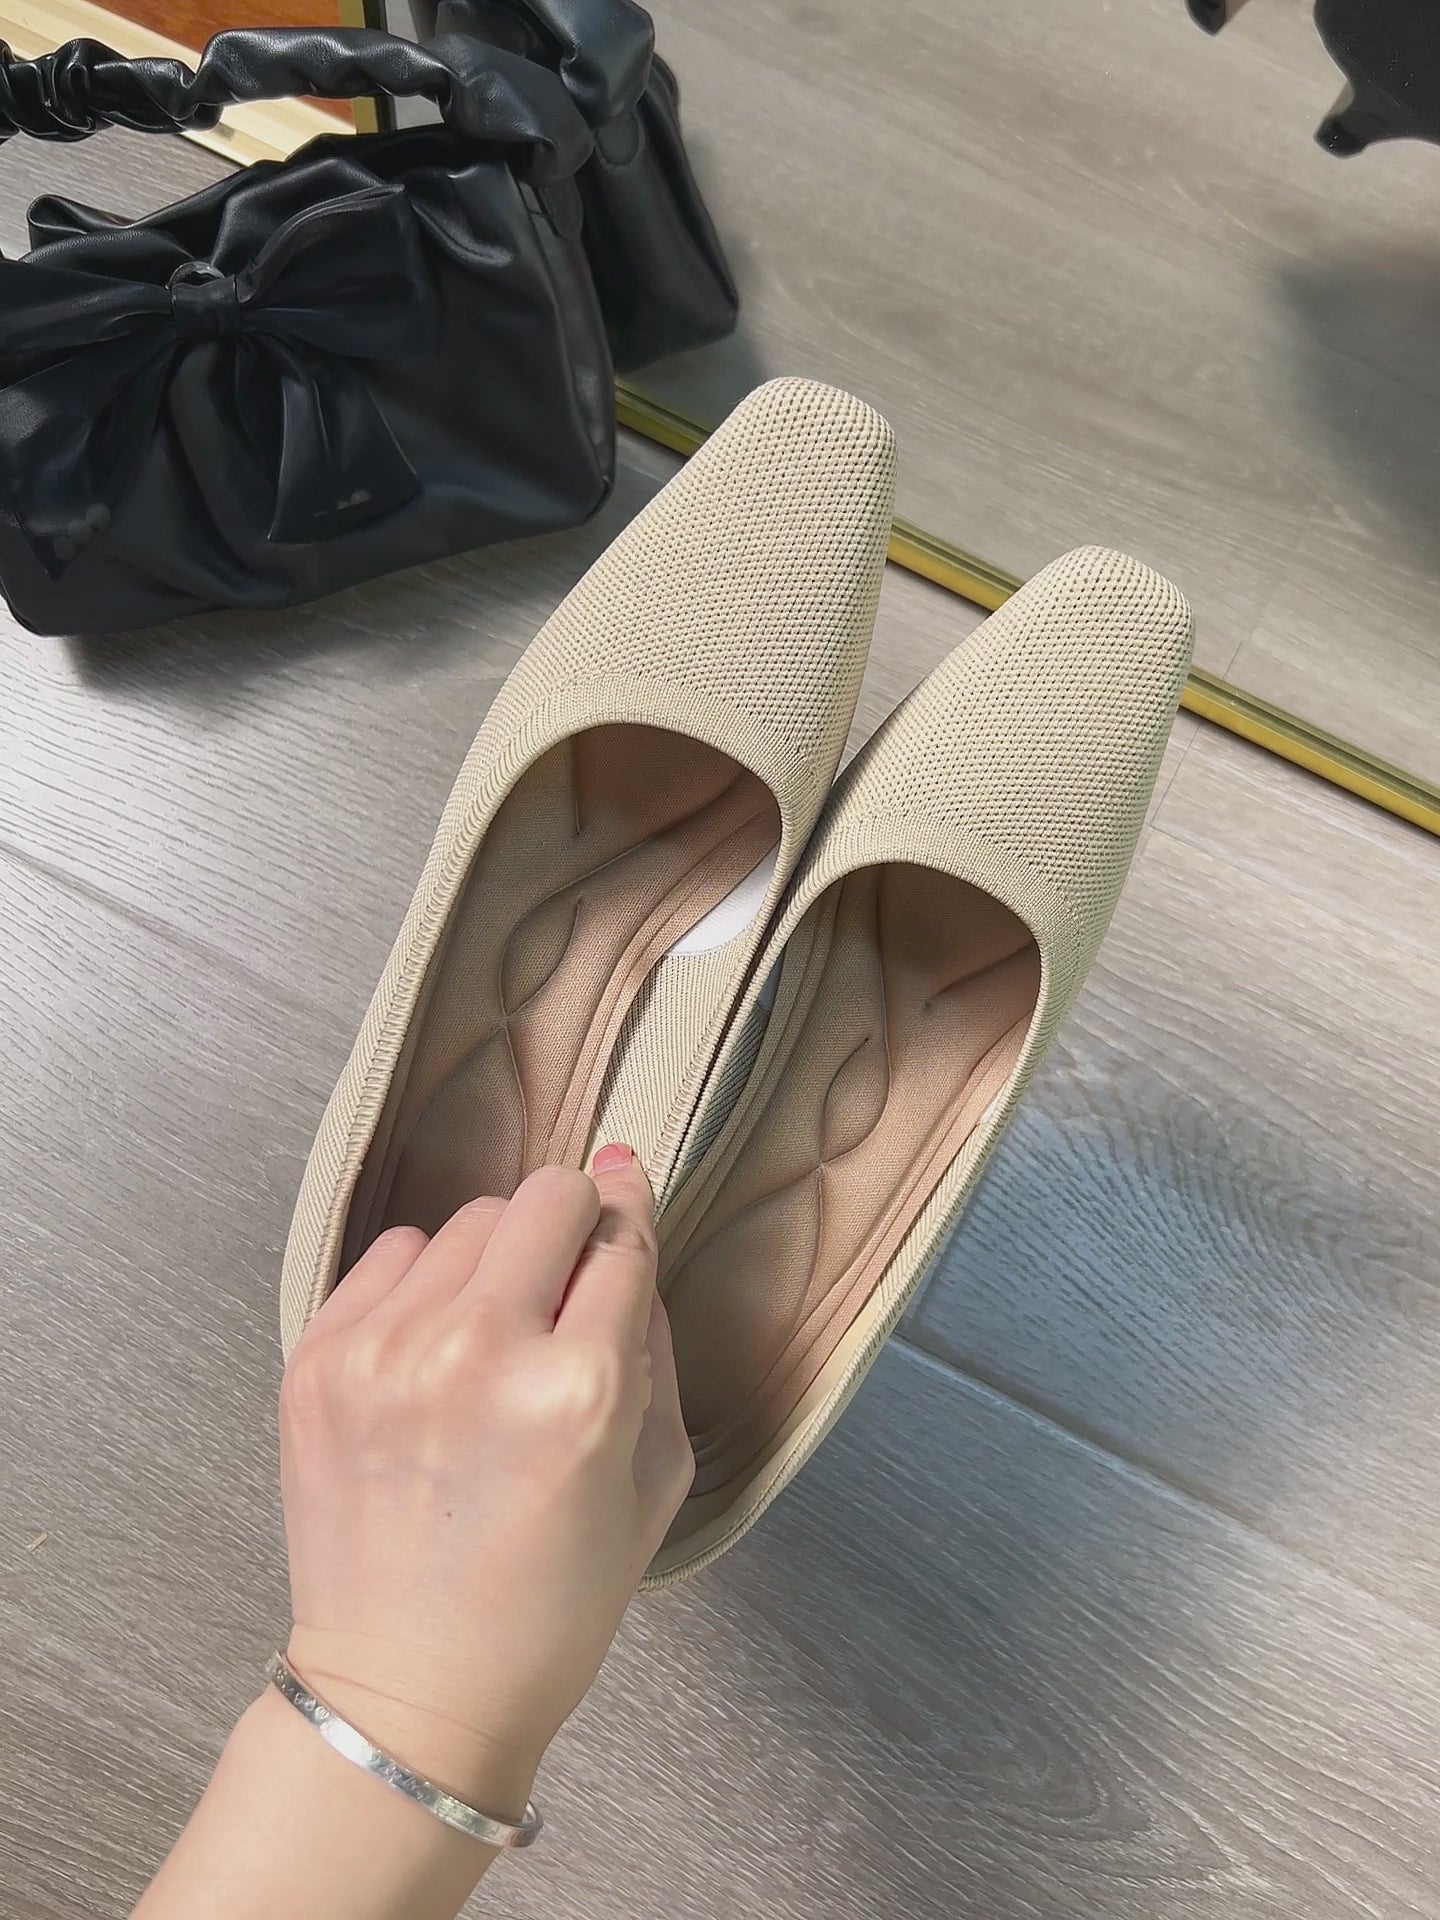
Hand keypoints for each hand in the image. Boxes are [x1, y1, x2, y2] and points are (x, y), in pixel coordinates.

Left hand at [277, 1147, 693, 1813]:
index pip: (621, 1238)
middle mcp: (480, 1351)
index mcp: (581, 1391)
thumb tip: (628, 1215)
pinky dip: (422, 1284)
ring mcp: (388, 1351)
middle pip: (546, 1199)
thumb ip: (652, 1338)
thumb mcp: (654, 1478)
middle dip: (569, 1226)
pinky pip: (392, 1253)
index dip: (630, 1227)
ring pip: (469, 1221)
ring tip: (489, 1341)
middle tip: (562, 1287)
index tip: (624, 1214)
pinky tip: (430, 1354)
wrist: (410, 1692)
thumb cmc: (550, 1604)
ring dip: (495, 1262)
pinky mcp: (318, 1359)